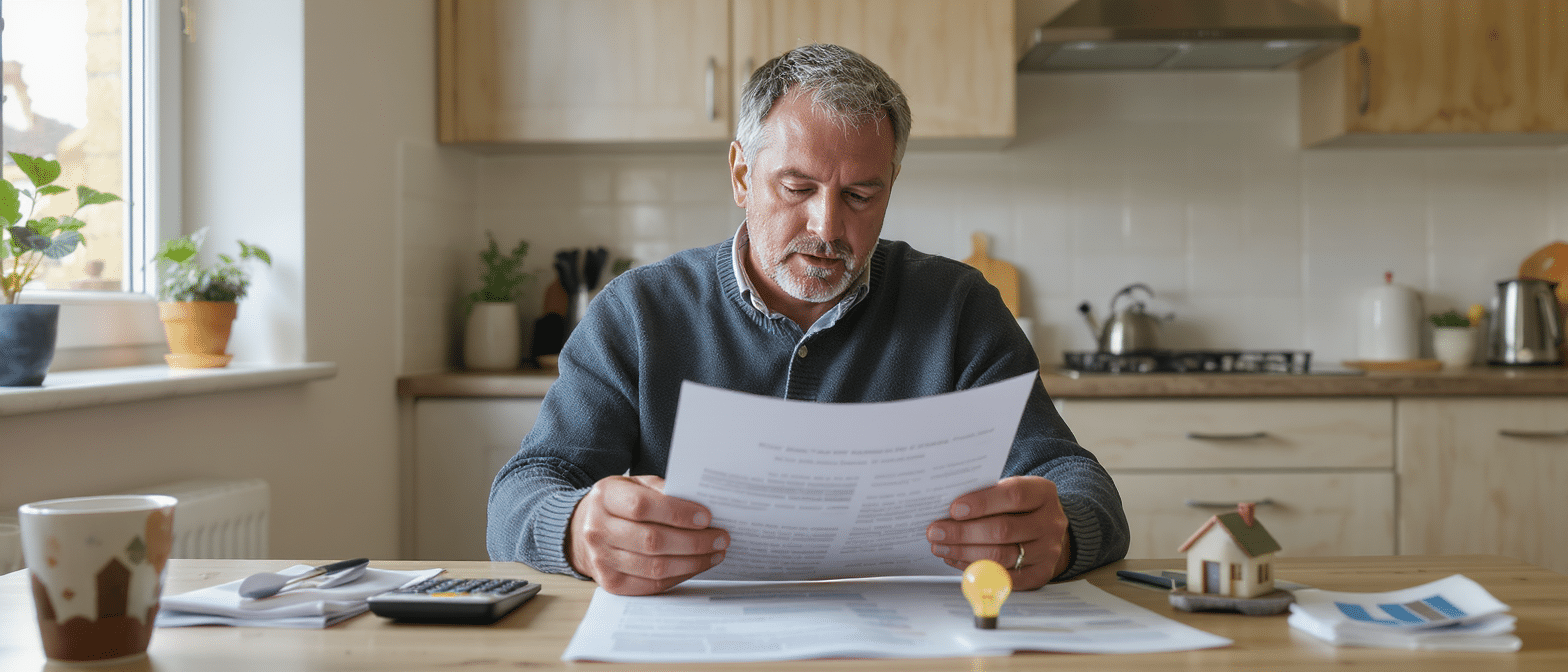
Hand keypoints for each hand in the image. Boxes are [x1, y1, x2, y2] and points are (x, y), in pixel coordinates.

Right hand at [568, 475, 728, 594]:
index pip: (643, 507)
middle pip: (652, 541)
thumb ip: (662, 490)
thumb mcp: (634, 484)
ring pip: (655, 567)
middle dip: (694, 541)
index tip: (706, 517)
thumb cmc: (618, 503)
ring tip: (715, 553)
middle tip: (720, 538)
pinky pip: (652, 584)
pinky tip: (696, 565)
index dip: (678, 513)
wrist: (583, 530)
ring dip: (692, 562)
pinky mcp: (612, 583)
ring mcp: (602, 560)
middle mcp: (598, 530)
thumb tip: (700, 503)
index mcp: (605, 498)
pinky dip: (680, 576)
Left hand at [925, 475, 1072, 589]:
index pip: (1014, 495)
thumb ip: (985, 496)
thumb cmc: (1017, 508)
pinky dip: (975, 569)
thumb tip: (947, 510)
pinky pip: (1003, 577)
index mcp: (1043, 493)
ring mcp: (1048, 551)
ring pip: (1001, 555)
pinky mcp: (1040, 575)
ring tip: (940, 547)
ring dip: (964, 552)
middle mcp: (1050, 522)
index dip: (982, 502)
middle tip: (935, 532)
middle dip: (963, 532)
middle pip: (1003, 530)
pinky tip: (956, 560)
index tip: (953, 509)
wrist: (1045, 531)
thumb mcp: (1009, 492)